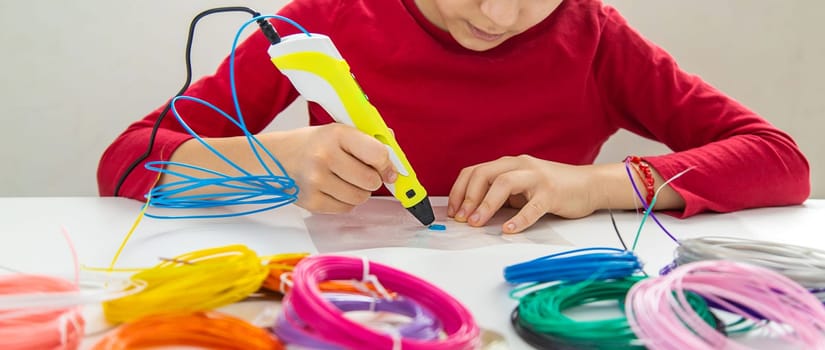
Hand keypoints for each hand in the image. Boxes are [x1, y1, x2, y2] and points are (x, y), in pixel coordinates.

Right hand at [269, 124, 396, 212]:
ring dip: (360, 192)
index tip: (388, 169)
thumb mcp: (340, 132)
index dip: (387, 165)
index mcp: (336, 134)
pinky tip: (334, 189)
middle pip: (370, 180)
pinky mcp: (311, 201)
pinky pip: (345, 209)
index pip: (377, 153)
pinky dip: (345, 202)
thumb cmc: (315, 145)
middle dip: (372, 180)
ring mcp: (316, 181)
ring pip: (360, 198)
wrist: (277, 157)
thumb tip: (395, 160)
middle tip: (362, 174)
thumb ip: (369, 142)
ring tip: (346, 180)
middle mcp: (325, 156)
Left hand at [447, 155, 597, 233]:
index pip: (474, 171)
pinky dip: (518, 219)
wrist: (588, 185)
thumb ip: (499, 194)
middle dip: (468, 197)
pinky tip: (508, 230)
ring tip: (476, 223)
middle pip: (485, 174)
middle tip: (462, 219)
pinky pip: (532, 206)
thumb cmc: (551, 188)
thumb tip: (471, 212)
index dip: (459, 190)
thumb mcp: (520, 187)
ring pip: (504, 184)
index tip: (453, 211)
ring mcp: (536, 178)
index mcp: (508, 164)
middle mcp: (520, 166)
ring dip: (486, 205)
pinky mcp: (552, 193)